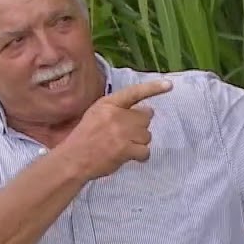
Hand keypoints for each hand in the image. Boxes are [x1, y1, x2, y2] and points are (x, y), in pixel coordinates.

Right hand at [58, 78, 172, 179]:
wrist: (74, 159)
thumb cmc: (85, 137)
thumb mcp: (96, 114)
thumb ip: (118, 110)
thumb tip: (147, 110)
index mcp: (108, 104)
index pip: (134, 92)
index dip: (153, 88)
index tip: (168, 84)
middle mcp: (116, 115)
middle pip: (145, 117)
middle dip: (140, 126)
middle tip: (127, 134)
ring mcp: (122, 132)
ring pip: (147, 135)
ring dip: (139, 142)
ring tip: (124, 146)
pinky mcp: (126, 149)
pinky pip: (145, 151)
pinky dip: (141, 156)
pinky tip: (132, 156)